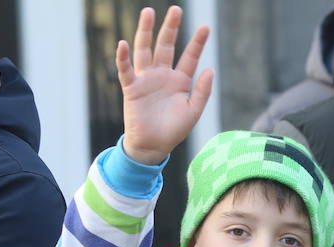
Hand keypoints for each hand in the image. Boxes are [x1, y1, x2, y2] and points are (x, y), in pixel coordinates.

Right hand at [117, 5, 213, 164]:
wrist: (154, 146)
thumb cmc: (174, 130)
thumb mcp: (193, 111)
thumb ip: (202, 91)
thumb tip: (210, 69)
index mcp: (180, 80)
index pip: (189, 56)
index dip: (197, 42)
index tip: (206, 27)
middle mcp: (162, 75)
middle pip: (166, 45)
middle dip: (171, 28)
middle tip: (176, 9)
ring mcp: (146, 79)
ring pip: (145, 50)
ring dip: (146, 32)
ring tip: (148, 12)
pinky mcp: (132, 87)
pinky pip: (126, 70)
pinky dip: (123, 57)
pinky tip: (123, 44)